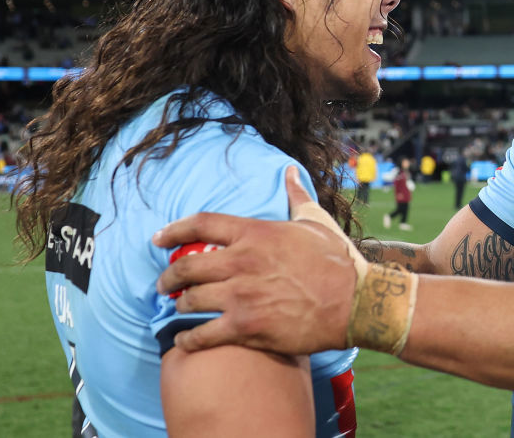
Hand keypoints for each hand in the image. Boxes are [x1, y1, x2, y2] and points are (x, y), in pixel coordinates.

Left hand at [152, 167, 357, 353]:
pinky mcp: (247, 328)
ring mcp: (242, 297)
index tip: (158, 239)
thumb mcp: (315, 221)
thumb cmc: (336, 261)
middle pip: (187, 266)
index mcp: (255, 233)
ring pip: (191, 301)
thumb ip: (296, 196)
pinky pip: (203, 335)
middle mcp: (242, 262)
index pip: (201, 224)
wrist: (356, 303)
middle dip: (169, 277)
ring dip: (180, 306)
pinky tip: (185, 341)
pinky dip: (188, 340)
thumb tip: (290, 172)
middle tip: (164, 284)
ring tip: (180, 310)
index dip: (173, 230)